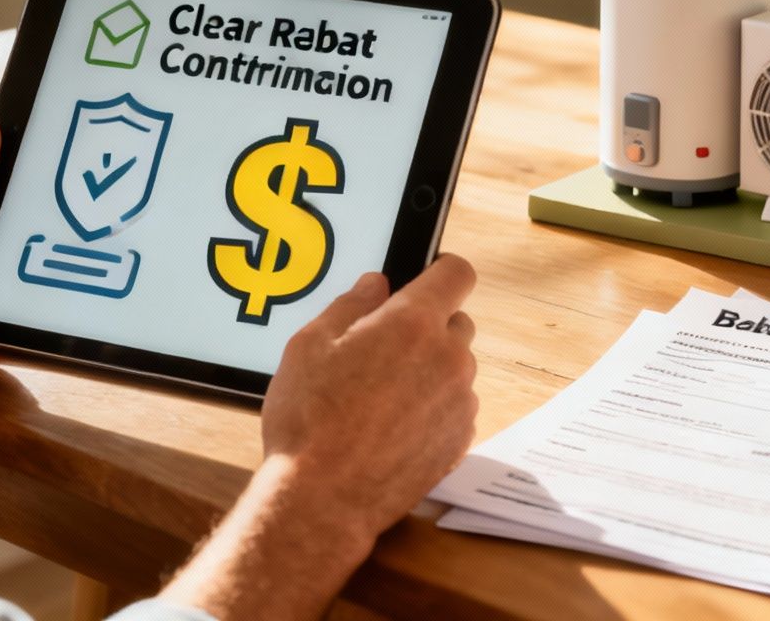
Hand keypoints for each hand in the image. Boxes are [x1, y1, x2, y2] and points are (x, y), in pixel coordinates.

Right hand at [158, 254, 479, 619]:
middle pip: (457, 321)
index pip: (457, 273)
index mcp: (413, 323)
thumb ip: (350, 306)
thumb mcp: (310, 346)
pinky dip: (433, 408)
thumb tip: (375, 285)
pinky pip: (455, 407)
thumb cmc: (309, 420)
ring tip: (382, 395)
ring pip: (456, 367)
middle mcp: (449, 357)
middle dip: (428, 326)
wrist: (323, 499)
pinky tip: (393, 426)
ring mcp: (460, 402)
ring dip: (431, 369)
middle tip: (384, 347)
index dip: (441, 270)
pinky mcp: (460, 440)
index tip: (425, 278)